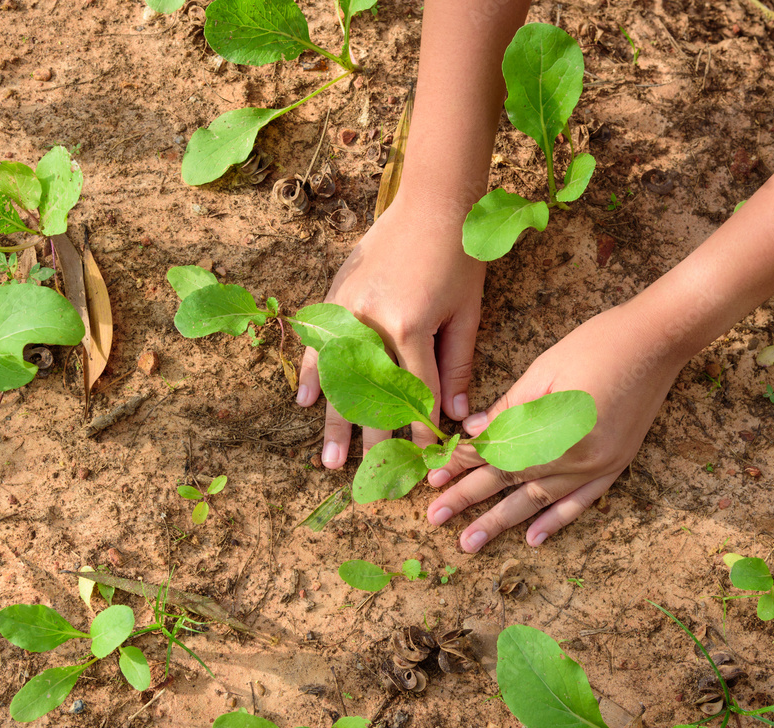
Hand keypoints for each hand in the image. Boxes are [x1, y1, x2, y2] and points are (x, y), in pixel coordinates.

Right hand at [297, 192, 485, 467]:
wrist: (433, 202)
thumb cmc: (459, 257)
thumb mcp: (466, 313)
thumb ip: (457, 365)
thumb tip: (456, 416)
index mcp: (410, 327)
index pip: (416, 393)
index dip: (422, 430)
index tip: (425, 460)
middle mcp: (371, 322)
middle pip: (371, 395)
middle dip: (371, 441)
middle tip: (367, 480)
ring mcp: (347, 308)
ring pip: (338, 377)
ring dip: (333, 422)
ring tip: (330, 460)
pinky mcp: (335, 294)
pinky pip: (319, 342)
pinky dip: (313, 373)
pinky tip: (307, 402)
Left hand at [426, 301, 685, 552]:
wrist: (659, 340)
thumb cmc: (597, 344)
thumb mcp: (544, 371)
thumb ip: (509, 408)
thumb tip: (473, 433)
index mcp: (552, 430)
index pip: (496, 452)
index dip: (462, 463)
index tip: (433, 476)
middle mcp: (575, 457)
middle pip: (510, 481)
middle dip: (469, 499)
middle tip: (435, 519)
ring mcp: (598, 465)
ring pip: (540, 501)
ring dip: (502, 522)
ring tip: (470, 543)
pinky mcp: (615, 465)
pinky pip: (581, 502)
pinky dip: (555, 521)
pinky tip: (533, 539)